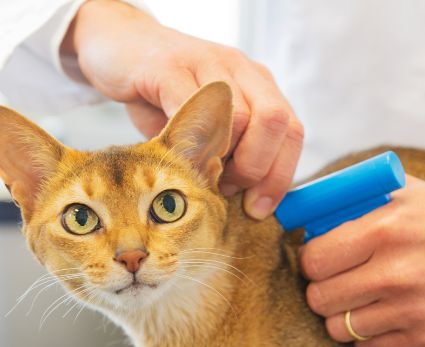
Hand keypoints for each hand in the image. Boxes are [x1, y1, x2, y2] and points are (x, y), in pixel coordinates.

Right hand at [61, 0, 303, 218]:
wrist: (122, 50)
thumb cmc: (168, 98)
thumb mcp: (209, 129)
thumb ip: (233, 157)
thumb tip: (248, 204)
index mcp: (260, 87)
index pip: (292, 133)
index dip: (279, 177)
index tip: (257, 208)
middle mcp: (242, 71)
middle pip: (275, 122)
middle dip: (255, 168)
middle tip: (227, 187)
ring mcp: (209, 63)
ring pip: (239, 118)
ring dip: (221, 160)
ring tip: (199, 171)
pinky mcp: (170, 67)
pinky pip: (191, 109)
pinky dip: (188, 143)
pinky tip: (176, 153)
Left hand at [300, 176, 424, 346]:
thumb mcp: (409, 193)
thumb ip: (356, 199)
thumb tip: (307, 214)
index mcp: (387, 229)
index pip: (314, 259)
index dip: (311, 261)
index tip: (320, 261)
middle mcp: (397, 272)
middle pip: (319, 298)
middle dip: (321, 290)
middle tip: (335, 282)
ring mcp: (413, 310)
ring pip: (338, 328)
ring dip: (342, 315)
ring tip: (358, 301)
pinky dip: (366, 336)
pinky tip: (381, 317)